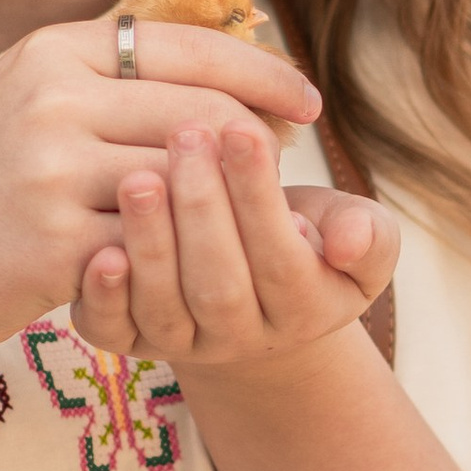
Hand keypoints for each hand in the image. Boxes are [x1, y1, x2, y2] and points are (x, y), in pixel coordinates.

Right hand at [0, 14, 320, 366]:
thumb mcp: (29, 100)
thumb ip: (110, 78)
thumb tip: (224, 69)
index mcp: (54, 50)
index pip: (190, 47)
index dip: (263, 74)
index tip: (306, 103)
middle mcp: (52, 97)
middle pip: (205, 113)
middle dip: (259, 144)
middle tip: (281, 173)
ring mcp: (51, 169)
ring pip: (189, 180)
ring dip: (232, 204)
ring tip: (254, 217)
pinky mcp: (54, 242)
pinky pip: (156, 244)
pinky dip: (186, 254)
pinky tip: (203, 264)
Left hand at [73, 124, 400, 372]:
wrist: (250, 288)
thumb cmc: (306, 237)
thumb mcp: (353, 232)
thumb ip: (369, 234)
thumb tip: (348, 243)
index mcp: (304, 311)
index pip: (282, 259)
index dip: (260, 197)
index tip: (242, 128)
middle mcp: (242, 336)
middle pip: (220, 285)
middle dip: (202, 208)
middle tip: (187, 134)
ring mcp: (183, 342)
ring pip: (165, 305)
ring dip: (151, 243)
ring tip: (139, 177)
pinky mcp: (130, 340)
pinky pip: (114, 331)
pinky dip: (105, 296)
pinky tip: (100, 250)